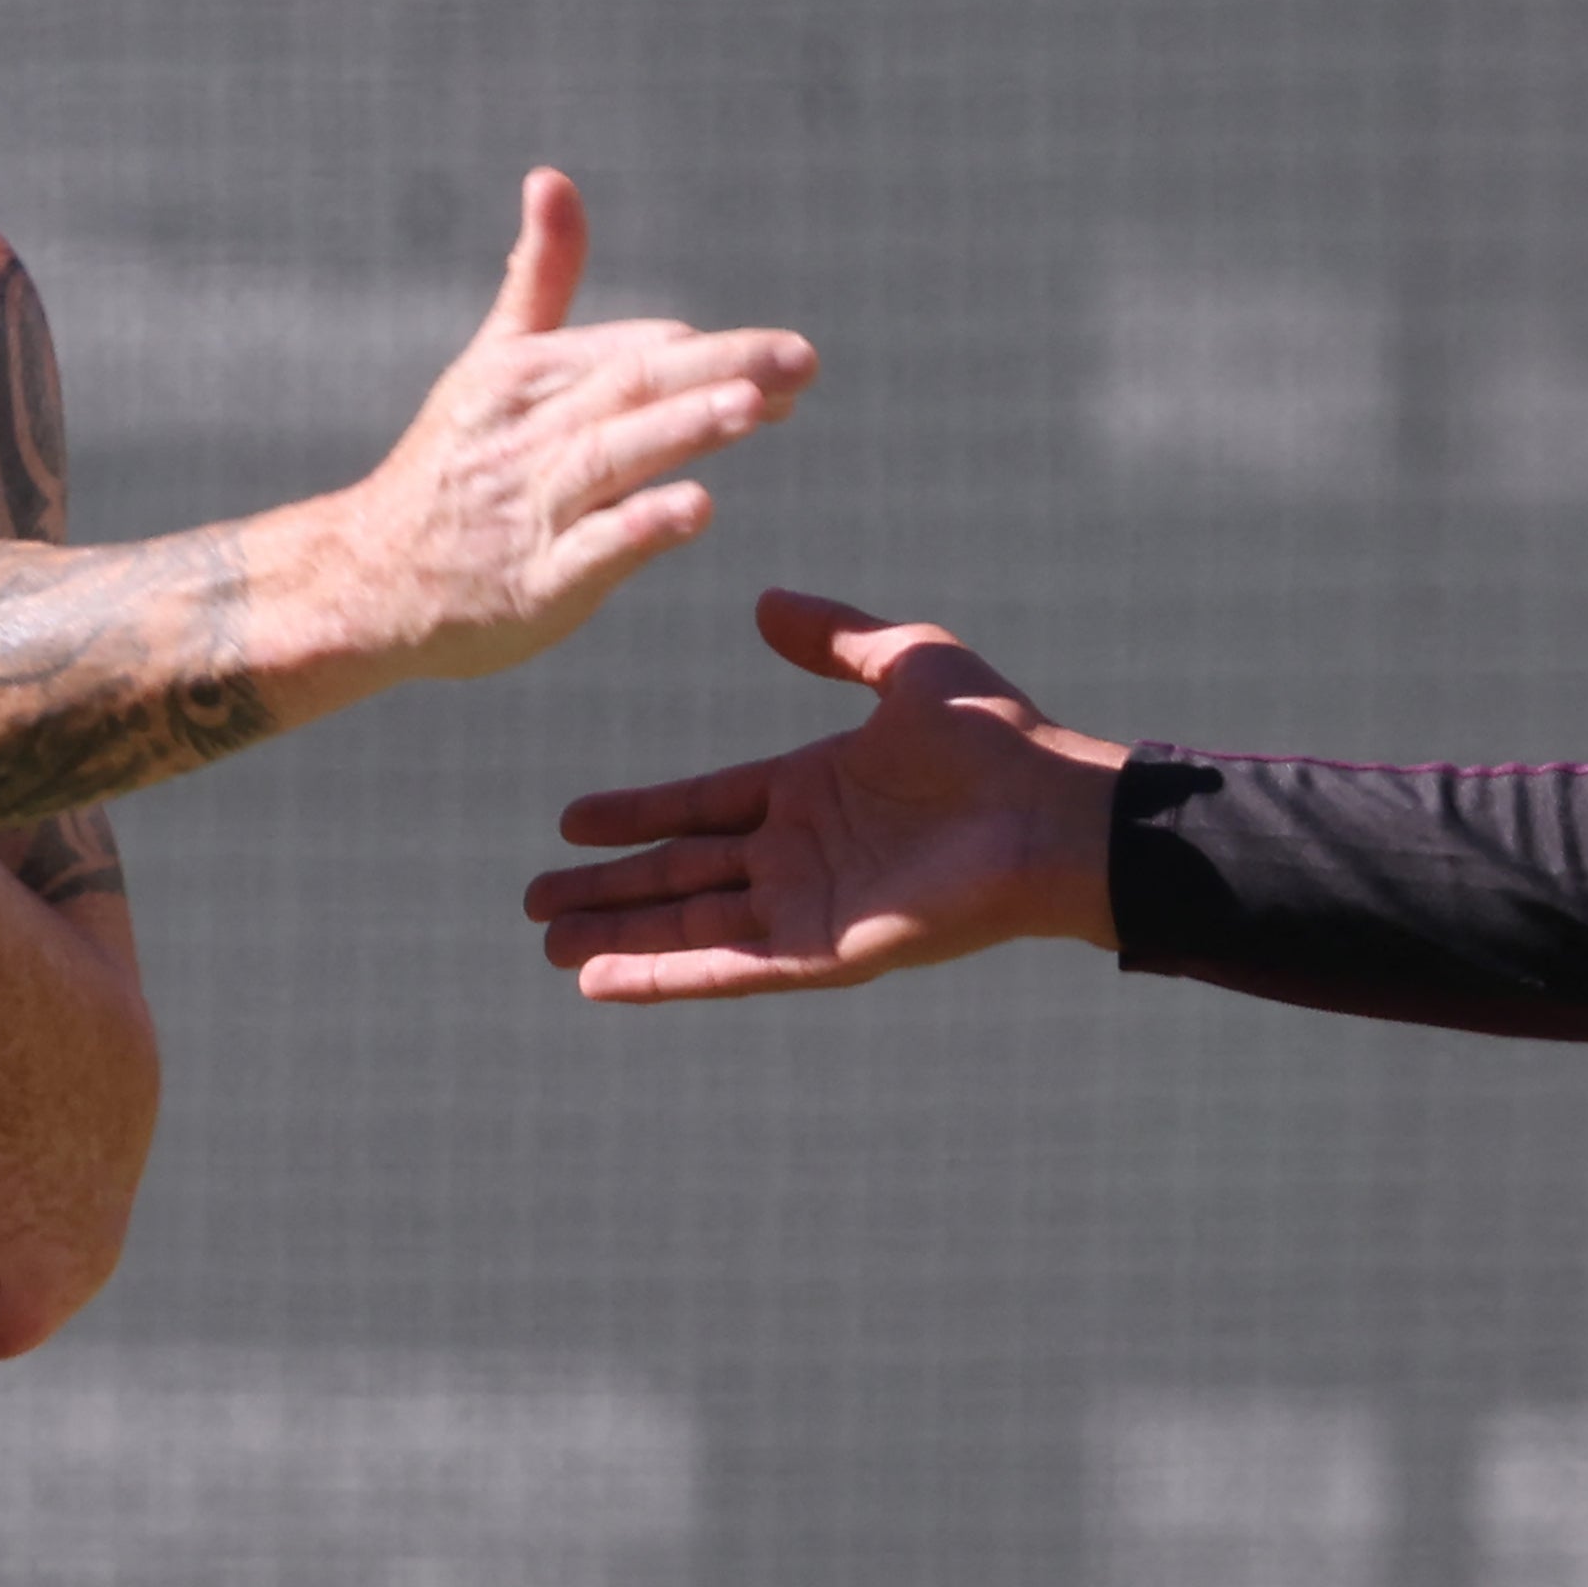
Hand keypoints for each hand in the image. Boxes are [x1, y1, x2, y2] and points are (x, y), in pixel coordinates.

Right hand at [318, 171, 816, 684]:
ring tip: (752, 407)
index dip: (712, 354)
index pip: (635, 349)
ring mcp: (529, 509)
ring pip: (611, 456)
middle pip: (632, 385)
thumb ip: (538, 276)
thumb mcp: (491, 361)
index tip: (787, 362)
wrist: (367, 579)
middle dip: (720, 368)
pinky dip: (640, 526)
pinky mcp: (534, 582)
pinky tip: (696, 510)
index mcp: (526, 375)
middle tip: (802, 359)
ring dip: (682, 427)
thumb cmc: (451, 468)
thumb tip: (552, 175)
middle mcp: (529, 433)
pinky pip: (589, 551)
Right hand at [528, 589, 1124, 998]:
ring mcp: (811, 907)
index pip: (703, 805)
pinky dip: (664, 976)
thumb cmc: (999, 737)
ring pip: (691, 924)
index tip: (570, 819)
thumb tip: (762, 603)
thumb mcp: (906, 663)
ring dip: (620, 935)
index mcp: (814, 788)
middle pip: (682, 872)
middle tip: (533, 899)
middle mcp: (803, 853)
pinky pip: (728, 967)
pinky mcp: (826, 952)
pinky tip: (600, 983)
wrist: (1054, 811)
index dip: (637, 814)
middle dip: (609, 886)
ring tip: (547, 943)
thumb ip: (833, 639)